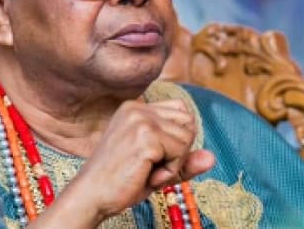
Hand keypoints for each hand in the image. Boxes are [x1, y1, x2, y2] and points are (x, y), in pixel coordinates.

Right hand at [31, 99, 213, 227]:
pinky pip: (181, 153)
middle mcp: (137, 108)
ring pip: (187, 137)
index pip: (182, 110)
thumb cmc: (121, 181)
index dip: (178, 138)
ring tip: (148, 171)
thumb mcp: (156, 166)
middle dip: (179, 150)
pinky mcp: (145, 138)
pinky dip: (170, 171)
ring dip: (174, 162)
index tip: (155, 155)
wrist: (92, 195)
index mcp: (135, 107)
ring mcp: (140, 121)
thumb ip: (184, 160)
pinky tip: (147, 176)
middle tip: (152, 165)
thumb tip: (212, 158)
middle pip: (189, 121)